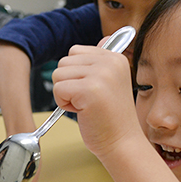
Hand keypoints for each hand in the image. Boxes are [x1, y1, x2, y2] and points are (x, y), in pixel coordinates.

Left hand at [52, 42, 138, 158]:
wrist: (122, 143)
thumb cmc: (112, 119)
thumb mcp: (111, 82)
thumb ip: (103, 60)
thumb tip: (105, 38)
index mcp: (115, 57)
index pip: (75, 51)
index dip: (76, 75)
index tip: (92, 91)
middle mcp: (109, 62)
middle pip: (63, 61)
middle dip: (68, 84)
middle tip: (88, 101)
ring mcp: (100, 75)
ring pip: (58, 74)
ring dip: (65, 94)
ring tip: (86, 106)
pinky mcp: (89, 90)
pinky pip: (58, 89)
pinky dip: (64, 104)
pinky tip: (83, 111)